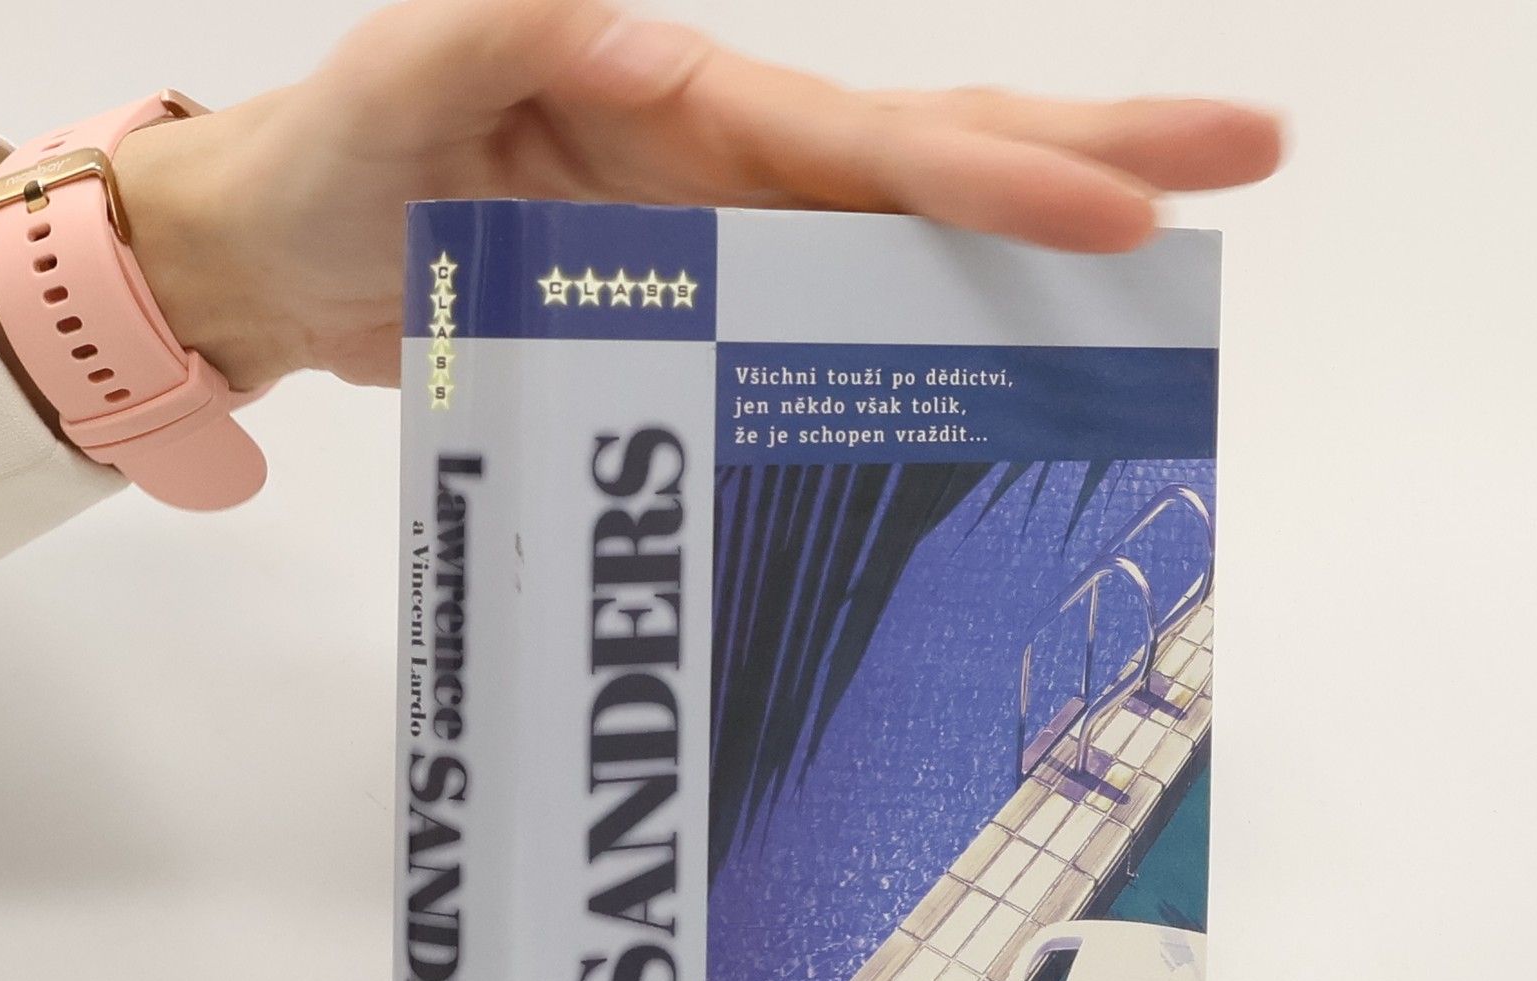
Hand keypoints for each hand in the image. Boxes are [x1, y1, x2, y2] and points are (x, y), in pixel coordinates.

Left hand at [83, 1, 1281, 390]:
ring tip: (1164, 290)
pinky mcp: (700, 325)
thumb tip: (666, 55)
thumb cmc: (335, 158)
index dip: (998, 173)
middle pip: (937, 164)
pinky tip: (996, 386)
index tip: (1122, 207)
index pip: (870, 138)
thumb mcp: (400, 75)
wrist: (288, 257)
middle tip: (1248, 156)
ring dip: (1032, 269)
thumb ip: (509, 37)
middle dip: (1091, 162)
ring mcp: (726, 253)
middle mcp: (732, 171)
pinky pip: (828, 339)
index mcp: (686, 102)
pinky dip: (918, 356)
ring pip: (906, 256)